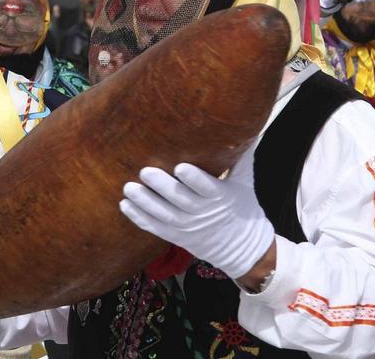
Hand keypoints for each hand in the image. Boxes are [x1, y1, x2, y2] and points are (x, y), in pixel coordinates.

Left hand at [120, 145, 274, 278]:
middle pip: (181, 201)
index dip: (194, 179)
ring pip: (164, 216)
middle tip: (144, 171)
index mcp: (221, 197)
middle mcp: (203, 213)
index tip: (180, 166)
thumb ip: (242, 157)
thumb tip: (249, 127)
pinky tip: (125, 206)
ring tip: (128, 188)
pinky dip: (139, 218)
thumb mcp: (245, 183)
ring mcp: (188, 226)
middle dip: (162, 187)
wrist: (242, 248)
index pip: (207, 188)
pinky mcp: (177, 236)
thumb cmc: (243, 207)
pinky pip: (156, 228)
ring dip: (145, 203)